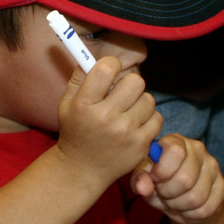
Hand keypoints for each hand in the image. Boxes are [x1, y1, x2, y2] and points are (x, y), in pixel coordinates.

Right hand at [54, 57, 162, 189]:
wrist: (82, 169)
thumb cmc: (76, 132)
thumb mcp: (67, 104)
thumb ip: (79, 77)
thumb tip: (90, 54)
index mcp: (84, 104)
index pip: (106, 68)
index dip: (111, 65)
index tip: (109, 72)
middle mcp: (105, 117)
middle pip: (135, 81)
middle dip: (128, 84)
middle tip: (121, 94)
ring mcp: (125, 132)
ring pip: (148, 99)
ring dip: (139, 102)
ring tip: (127, 112)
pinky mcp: (141, 144)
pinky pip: (157, 118)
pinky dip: (148, 119)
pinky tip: (135, 126)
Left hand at [131, 135, 223, 223]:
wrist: (180, 198)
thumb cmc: (158, 181)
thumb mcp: (144, 178)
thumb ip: (140, 179)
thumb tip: (143, 187)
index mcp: (177, 141)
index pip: (175, 152)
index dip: (162, 172)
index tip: (155, 179)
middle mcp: (198, 149)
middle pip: (185, 179)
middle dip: (168, 194)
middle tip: (162, 193)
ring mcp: (213, 167)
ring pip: (196, 197)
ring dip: (178, 206)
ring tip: (172, 201)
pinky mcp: (222, 185)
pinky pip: (206, 208)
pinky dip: (190, 215)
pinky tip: (185, 208)